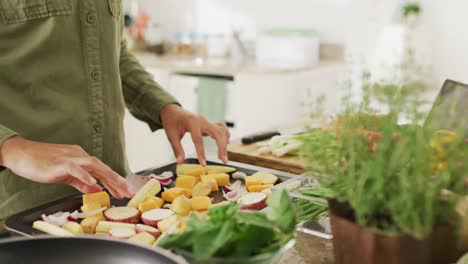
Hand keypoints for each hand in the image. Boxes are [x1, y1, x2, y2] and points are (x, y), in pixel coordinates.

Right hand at [0, 136, 132, 198]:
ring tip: (119, 187)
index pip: (102, 170)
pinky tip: (94, 184)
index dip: (115, 181)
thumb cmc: (41, 163)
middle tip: (129, 192)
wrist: (20, 153)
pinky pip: (76, 169)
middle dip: (117, 180)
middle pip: (103, 167)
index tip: (125, 191)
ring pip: (94, 166)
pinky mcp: (60, 163)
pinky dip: (86, 176)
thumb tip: (96, 188)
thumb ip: (80, 182)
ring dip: (108, 177)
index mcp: (81, 158)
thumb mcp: (64, 175)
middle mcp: (79, 155)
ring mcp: (70, 157)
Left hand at [160, 104, 229, 165]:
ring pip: (221, 131)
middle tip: (223, 160)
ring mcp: (207, 121)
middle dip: (221, 147)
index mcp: (192, 122)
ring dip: (225, 143)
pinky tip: (226, 143)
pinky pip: (221, 128)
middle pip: (217, 133)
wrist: (172, 110)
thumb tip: (180, 162)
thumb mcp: (171, 135)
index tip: (203, 164)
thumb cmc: (171, 121)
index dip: (201, 153)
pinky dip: (225, 135)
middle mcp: (202, 120)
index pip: (198, 139)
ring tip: (224, 157)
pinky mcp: (209, 123)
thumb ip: (177, 149)